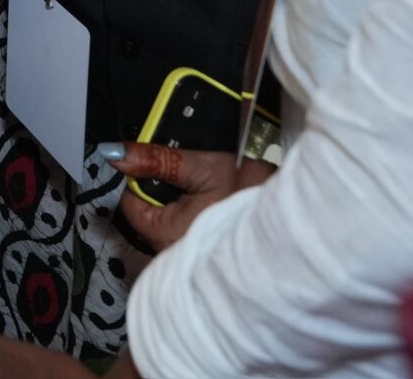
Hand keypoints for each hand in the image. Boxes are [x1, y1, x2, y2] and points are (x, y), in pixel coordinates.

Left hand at [110, 141, 273, 252]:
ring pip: (167, 222)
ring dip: (179, 203)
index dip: (140, 177)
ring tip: (206, 191)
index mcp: (165, 235)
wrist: (296, 219)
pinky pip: (185, 233)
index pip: (130, 202)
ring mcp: (188, 259)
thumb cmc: (253, 199)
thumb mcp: (205, 168)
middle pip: (148, 213)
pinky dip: (194, 216)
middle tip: (188, 177)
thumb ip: (158, 160)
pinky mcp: (204, 256)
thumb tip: (116, 153)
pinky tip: (214, 206)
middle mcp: (172, 255)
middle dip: (161, 191)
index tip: (157, 163)